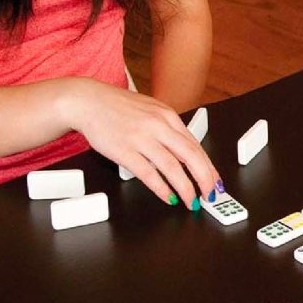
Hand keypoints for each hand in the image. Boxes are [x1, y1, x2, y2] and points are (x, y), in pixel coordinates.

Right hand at [63, 79, 219, 206]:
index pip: (196, 145)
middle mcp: (158, 126)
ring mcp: (141, 138)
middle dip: (205, 179)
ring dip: (185, 188)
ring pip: (172, 167)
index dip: (209, 167)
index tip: (215, 182)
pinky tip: (168, 197)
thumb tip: (186, 153)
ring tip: (191, 201)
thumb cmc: (117, 107)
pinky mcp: (124, 151)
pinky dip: (162, 188)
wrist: (88, 101)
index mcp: (167, 116)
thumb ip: (168, 129)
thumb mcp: (150, 110)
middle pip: (191, 156)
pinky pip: (148, 174)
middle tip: (210, 195)